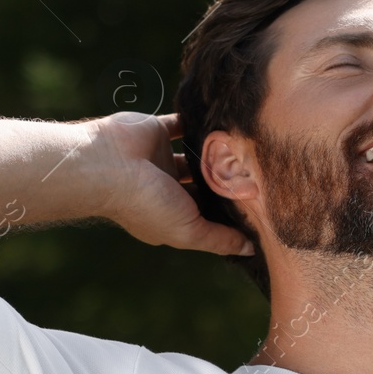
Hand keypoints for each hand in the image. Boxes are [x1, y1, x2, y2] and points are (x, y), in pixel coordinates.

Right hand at [95, 112, 254, 255]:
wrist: (108, 164)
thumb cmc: (146, 204)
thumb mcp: (188, 232)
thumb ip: (218, 240)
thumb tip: (250, 251)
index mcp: (173, 215)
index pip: (208, 215)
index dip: (230, 213)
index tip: (262, 208)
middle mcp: (168, 188)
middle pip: (207, 184)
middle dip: (228, 182)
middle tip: (263, 176)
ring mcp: (162, 159)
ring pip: (199, 155)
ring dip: (217, 152)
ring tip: (249, 148)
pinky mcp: (158, 131)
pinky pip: (184, 123)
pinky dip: (200, 122)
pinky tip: (225, 122)